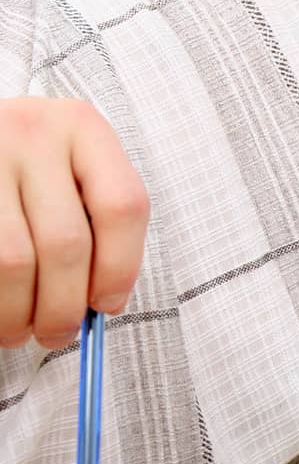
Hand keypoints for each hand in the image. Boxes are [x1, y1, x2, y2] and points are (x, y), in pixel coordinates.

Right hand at [0, 97, 149, 349]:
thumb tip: (104, 304)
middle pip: (66, 242)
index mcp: (83, 128)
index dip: (120, 268)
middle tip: (58, 335)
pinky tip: (1, 308)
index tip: (108, 305)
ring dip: (20, 312)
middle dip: (64, 306)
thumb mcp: (71, 174)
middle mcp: (33, 131)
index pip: (122, 206)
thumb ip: (95, 225)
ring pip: (14, 260)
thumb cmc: (34, 169)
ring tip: (21, 330)